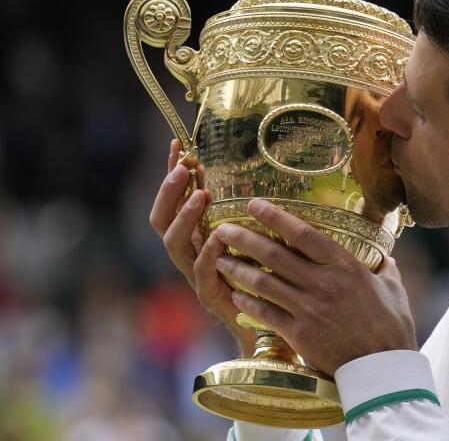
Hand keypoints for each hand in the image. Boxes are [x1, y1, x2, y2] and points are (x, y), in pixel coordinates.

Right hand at [149, 139, 255, 355]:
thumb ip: (238, 207)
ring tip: (198, 196)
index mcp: (194, 236)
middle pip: (161, 220)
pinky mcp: (210, 295)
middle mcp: (188, 254)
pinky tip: (219, 234)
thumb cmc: (260, 275)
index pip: (173, 200)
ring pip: (174, 244)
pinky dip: (209, 252)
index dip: (172, 174)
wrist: (268, 323)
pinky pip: (203, 271)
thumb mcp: (248, 234)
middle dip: (169, 192)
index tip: (177, 144)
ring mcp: (195, 275)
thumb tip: (241, 170)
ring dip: (184, 217)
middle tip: (183, 169)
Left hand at [202, 198, 417, 375]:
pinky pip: (265, 313)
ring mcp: (308, 309)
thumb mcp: (393, 289)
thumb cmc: (392, 327)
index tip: (255, 204)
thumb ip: (385, 269)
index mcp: (345, 266)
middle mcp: (322, 283)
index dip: (276, 216)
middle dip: (244, 238)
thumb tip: (385, 258)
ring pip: (263, 282)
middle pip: (274, 254)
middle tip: (222, 228)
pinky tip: (234, 294)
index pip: (303, 233)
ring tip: (219, 259)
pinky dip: (247, 302)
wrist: (382, 368)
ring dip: (237, 268)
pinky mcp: (299, 334)